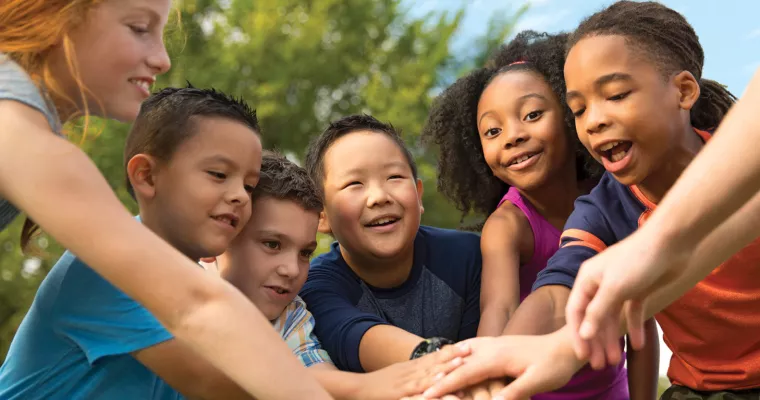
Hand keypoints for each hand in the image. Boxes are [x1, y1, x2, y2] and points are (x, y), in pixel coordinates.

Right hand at [355, 343, 469, 399]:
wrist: (356, 387)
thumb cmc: (378, 386)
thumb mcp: (398, 377)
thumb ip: (414, 376)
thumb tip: (433, 374)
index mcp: (410, 368)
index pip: (433, 357)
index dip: (450, 351)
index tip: (466, 345)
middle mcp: (409, 371)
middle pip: (434, 361)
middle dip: (453, 355)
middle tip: (471, 348)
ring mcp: (404, 381)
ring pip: (428, 373)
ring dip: (444, 367)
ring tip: (461, 361)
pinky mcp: (399, 392)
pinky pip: (416, 387)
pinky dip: (428, 383)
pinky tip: (438, 380)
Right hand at [422, 328, 583, 399]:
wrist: (567, 345)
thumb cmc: (555, 365)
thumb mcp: (536, 381)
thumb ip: (514, 391)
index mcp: (496, 357)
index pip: (463, 375)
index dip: (443, 387)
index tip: (425, 396)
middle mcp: (491, 347)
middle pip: (457, 364)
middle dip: (438, 376)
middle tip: (419, 390)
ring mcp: (495, 343)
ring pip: (463, 354)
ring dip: (447, 364)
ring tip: (431, 374)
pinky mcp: (500, 344)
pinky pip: (473, 348)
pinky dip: (460, 354)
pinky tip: (457, 356)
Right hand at [565, 228, 688, 367]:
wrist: (670, 242)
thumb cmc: (637, 260)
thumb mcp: (615, 288)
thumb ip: (597, 312)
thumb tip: (583, 334)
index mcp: (587, 280)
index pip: (576, 312)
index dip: (578, 335)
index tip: (582, 357)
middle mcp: (599, 284)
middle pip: (593, 318)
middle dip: (596, 342)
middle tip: (599, 366)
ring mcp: (619, 287)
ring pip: (612, 318)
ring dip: (613, 339)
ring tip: (616, 361)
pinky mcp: (638, 290)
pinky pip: (632, 313)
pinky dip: (634, 327)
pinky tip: (638, 345)